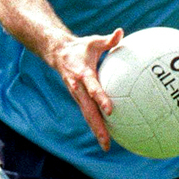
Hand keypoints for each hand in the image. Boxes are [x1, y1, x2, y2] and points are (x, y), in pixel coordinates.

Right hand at [51, 27, 123, 150]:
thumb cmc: (80, 47)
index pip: (93, 89)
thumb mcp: (93, 41)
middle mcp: (79, 90)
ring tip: (107, 146)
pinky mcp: (79, 99)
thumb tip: (121, 32)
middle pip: (89, 111)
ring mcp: (78, 96)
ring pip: (88, 116)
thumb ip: (108, 40)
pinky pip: (88, 114)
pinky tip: (106, 137)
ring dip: (96, 131)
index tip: (110, 110)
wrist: (58, 53)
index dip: (101, 99)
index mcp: (83, 75)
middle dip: (97, 127)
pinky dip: (96, 125)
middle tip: (107, 142)